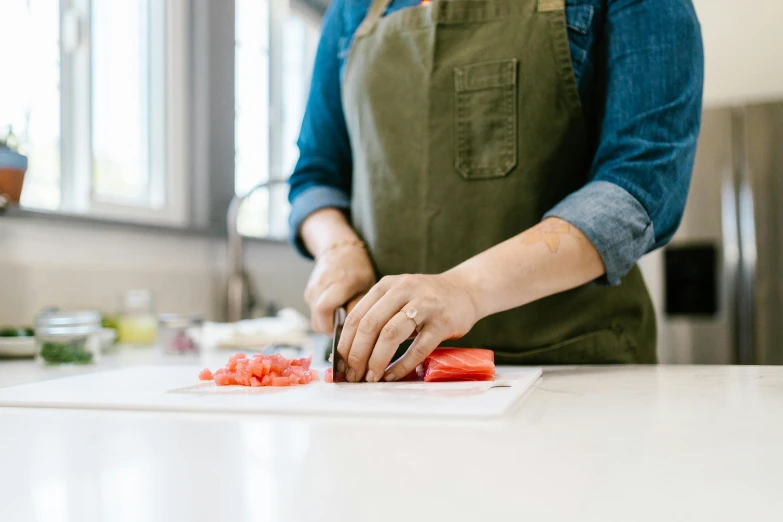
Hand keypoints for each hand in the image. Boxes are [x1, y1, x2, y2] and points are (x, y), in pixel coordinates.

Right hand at [304, 245, 375, 333]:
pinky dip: (324, 318)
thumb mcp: (367, 286)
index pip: (324, 309)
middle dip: (332, 330)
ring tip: (343, 318)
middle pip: (317, 320)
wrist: (339, 250)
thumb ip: (359, 307)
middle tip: (347, 329)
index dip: (331, 326)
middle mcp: (321, 286)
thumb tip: (353, 330)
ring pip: (315, 321)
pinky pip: (314, 315)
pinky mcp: (308, 294)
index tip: (345, 331)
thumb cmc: (358, 269)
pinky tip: (337, 311)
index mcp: (339, 282)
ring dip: (328, 325)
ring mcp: (312, 290)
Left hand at [336, 273, 478, 382]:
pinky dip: (402, 364)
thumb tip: (350, 350)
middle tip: (353, 375)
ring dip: (377, 360)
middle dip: (357, 354)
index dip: (346, 343)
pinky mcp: (443, 322)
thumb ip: (377, 315)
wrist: (465, 290)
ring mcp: (425, 305)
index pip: (356, 316)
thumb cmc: (426, 299)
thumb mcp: (398, 296)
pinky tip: (393, 375)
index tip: (341, 364)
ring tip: (371, 377)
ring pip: (391, 334)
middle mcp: (403, 290)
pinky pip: (418, 347)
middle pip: (370, 325)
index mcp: (387, 285)